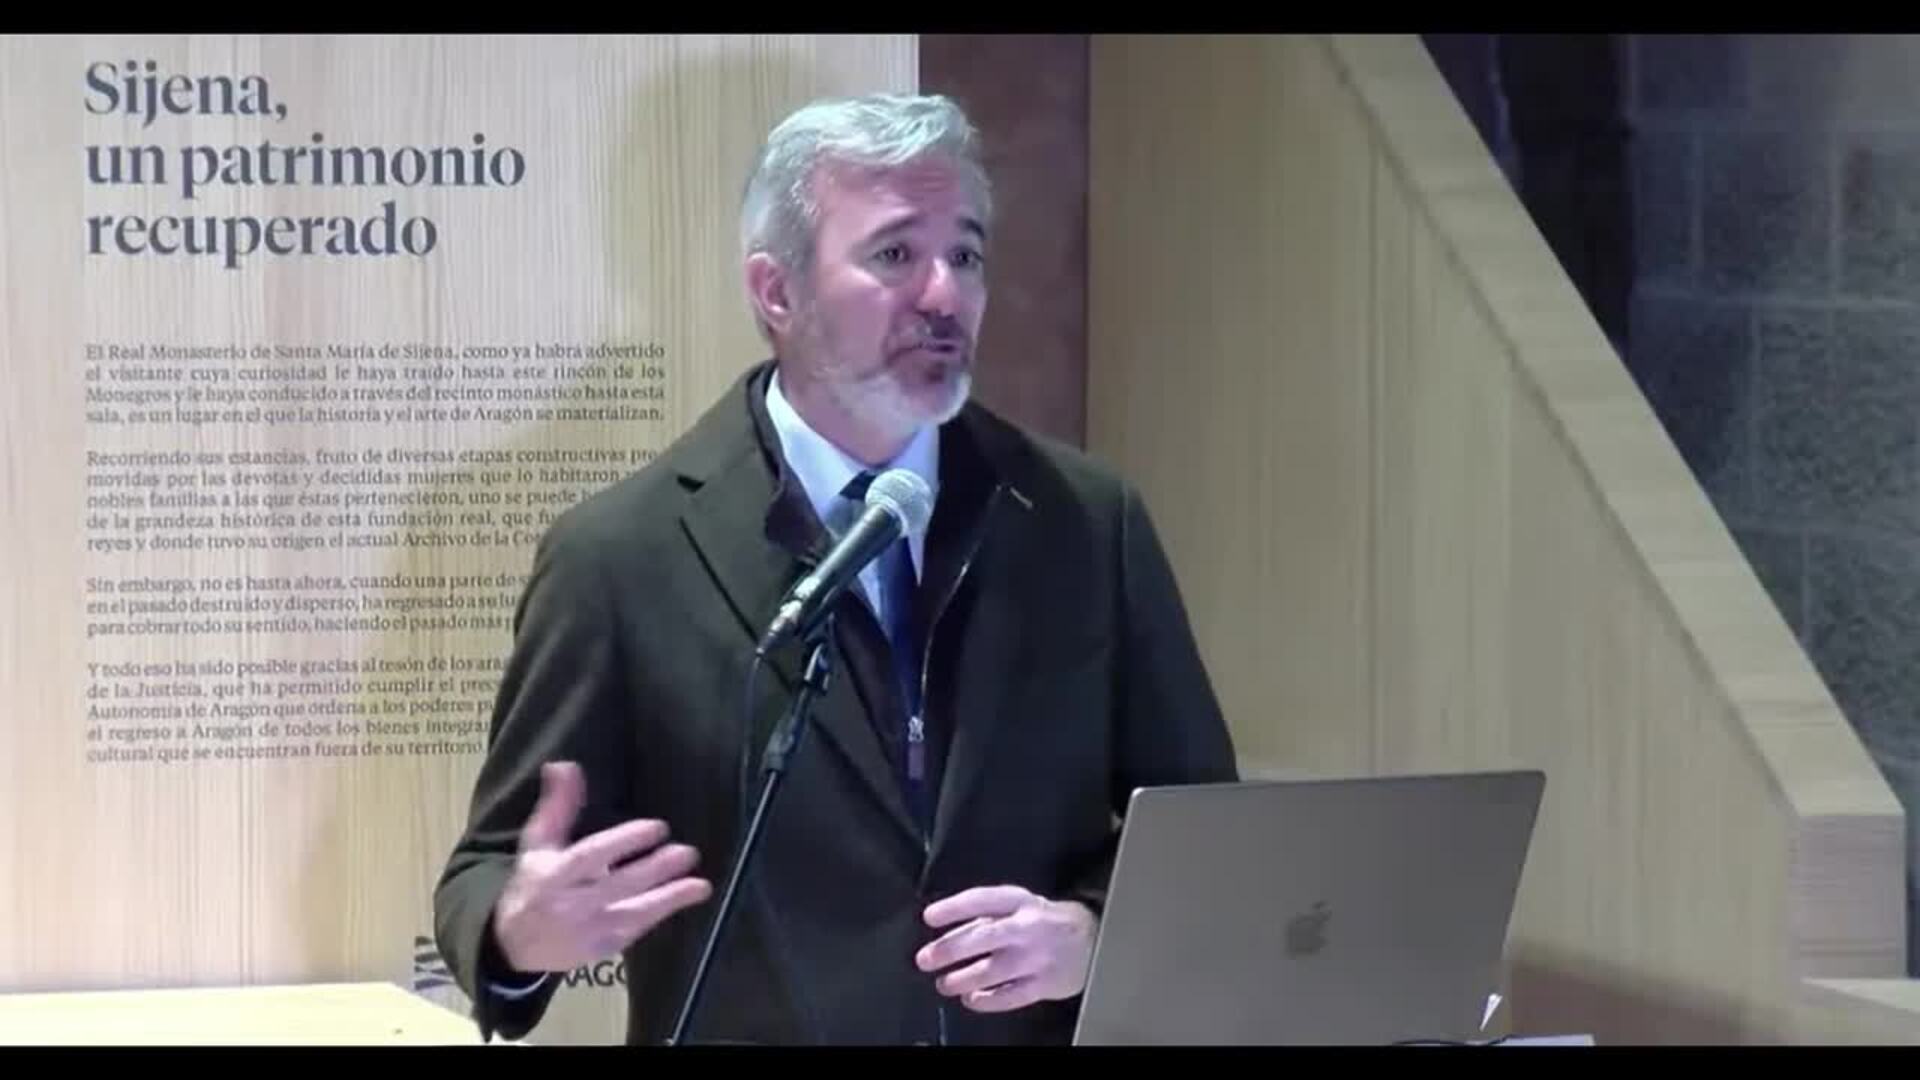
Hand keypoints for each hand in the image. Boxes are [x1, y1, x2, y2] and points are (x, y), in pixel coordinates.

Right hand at [492, 761, 712, 973]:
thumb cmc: (533, 884)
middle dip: (654, 870)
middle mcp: (570, 904)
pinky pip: (637, 929)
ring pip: (632, 913)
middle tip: (687, 852)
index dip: (624, 842)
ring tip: (700, 884)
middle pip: (617, 886)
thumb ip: (557, 806)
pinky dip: (663, 913)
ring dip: (668, 897)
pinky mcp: (603, 949)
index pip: (590, 857)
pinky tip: (689, 897)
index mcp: (552, 874)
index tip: (657, 827)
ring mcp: (588, 931)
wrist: (515, 946)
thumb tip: (565, 764)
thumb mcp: (538, 844)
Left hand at [914, 885, 1097, 1012]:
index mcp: (1020, 901)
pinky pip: (1010, 996)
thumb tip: (944, 928)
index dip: (954, 908)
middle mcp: (1027, 927)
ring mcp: (1037, 957)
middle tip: (924, 959)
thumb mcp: (1022, 905)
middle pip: (984, 936)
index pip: (982, 900)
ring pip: (993, 970)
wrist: (1093, 940)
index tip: (928, 917)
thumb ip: (989, 914)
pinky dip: (987, 1000)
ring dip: (962, 979)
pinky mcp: (1045, 984)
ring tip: (943, 984)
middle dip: (950, 948)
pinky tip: (971, 1000)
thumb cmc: (1046, 921)